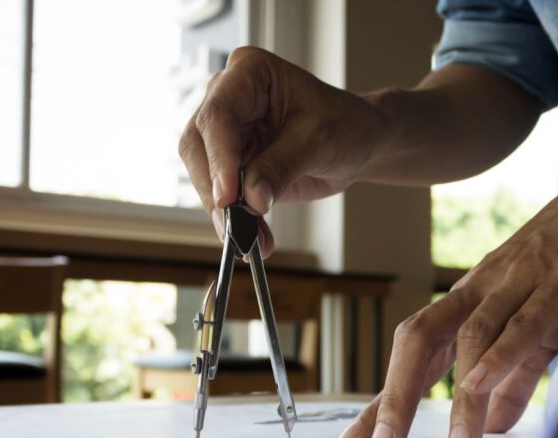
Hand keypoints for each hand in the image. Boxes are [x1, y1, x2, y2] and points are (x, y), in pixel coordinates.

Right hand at [178, 46, 386, 253]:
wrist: (357, 142)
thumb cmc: (344, 125)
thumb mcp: (319, 142)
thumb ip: (281, 167)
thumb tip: (249, 199)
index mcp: (248, 73)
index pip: (219, 115)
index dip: (219, 158)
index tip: (228, 197)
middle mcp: (227, 98)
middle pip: (199, 146)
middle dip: (216, 192)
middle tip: (236, 229)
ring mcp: (226, 132)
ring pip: (204, 175)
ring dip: (225, 213)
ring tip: (251, 242)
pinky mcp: (231, 164)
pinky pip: (223, 195)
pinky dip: (237, 221)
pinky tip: (255, 241)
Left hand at [337, 136, 557, 437]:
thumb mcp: (540, 327)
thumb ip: (515, 378)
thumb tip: (493, 427)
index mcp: (470, 303)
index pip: (414, 353)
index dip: (384, 397)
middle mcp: (479, 290)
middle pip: (420, 340)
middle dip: (396, 397)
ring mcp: (516, 282)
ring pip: (472, 339)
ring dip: (460, 399)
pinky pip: (522, 321)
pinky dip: (499, 356)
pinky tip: (479, 387)